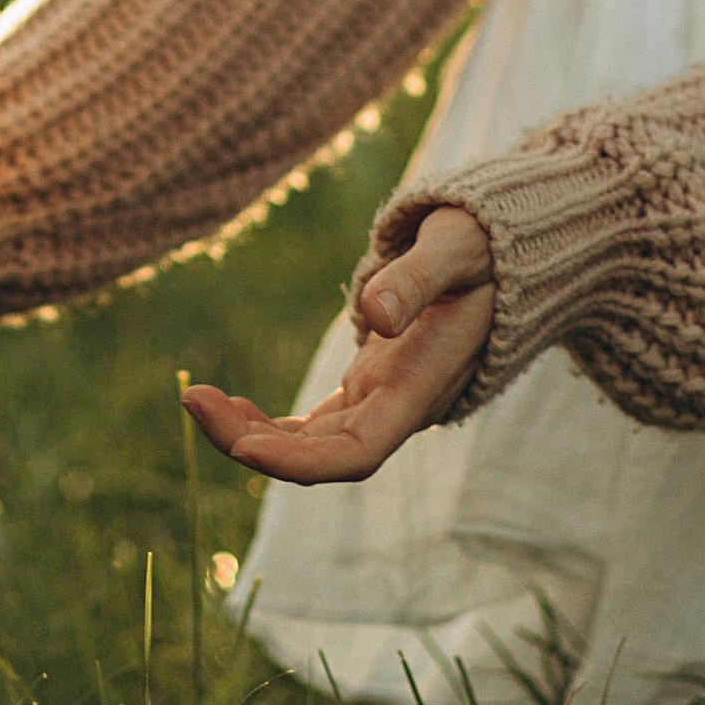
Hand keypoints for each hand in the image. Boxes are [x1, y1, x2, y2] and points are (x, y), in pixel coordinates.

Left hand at [180, 208, 495, 482]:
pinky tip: (230, 405)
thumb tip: (374, 316)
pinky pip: (316, 427)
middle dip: (254, 443)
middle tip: (190, 399)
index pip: (358, 450)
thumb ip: (417, 277)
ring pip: (314, 444)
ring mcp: (386, 400)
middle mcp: (402, 404)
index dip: (299, 461)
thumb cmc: (488, 243)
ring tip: (197, 399)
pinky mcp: (374, 386)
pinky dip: (272, 424)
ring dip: (254, 435)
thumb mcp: (455, 246)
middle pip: (324, 456)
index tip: (241, 446)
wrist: (515, 255)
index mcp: (423, 381)